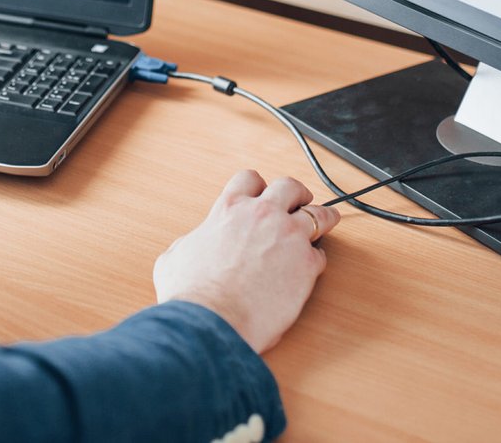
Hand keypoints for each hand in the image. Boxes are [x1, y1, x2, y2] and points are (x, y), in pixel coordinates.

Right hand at [153, 170, 339, 353]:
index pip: (249, 179)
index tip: (262, 195)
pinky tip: (310, 268)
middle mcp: (262, 215)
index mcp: (230, 208)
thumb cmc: (191, 293)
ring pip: (319, 215)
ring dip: (322, 218)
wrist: (212, 320)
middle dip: (296, 194)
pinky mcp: (306, 265)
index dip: (257, 186)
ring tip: (326, 223)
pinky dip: (315, 260)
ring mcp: (288, 237)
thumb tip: (191, 247)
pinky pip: (320, 255)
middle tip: (300, 202)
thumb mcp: (175, 256)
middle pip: (289, 187)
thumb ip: (191, 243)